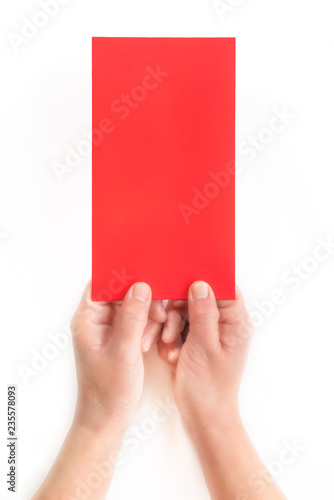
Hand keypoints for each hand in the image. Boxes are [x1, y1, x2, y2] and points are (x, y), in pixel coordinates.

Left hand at [71, 280, 166, 430]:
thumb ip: (132, 317)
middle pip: (121, 293)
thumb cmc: (108, 391)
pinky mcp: (122, 338)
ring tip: (160, 329)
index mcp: (88, 319)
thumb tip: (141, 287)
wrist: (108, 419)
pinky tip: (157, 338)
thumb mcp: (123, 351)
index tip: (145, 273)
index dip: (121, 275)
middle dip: (144, 298)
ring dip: (149, 315)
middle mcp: (97, 321)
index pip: (101, 284)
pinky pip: (139, 321)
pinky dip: (150, 326)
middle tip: (159, 311)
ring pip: (134, 306)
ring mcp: (110, 329)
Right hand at [158, 281, 252, 429]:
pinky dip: (170, 340)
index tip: (182, 286)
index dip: (203, 284)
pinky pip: (177, 327)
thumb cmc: (208, 387)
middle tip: (170, 332)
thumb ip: (203, 313)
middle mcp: (224, 324)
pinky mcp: (194, 340)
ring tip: (172, 350)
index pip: (225, 289)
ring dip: (171, 329)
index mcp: (235, 323)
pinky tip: (172, 356)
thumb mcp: (204, 347)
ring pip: (183, 312)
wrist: (202, 416)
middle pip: (197, 298)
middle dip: (178, 313)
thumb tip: (200, 285)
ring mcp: (208, 332)